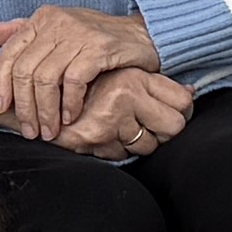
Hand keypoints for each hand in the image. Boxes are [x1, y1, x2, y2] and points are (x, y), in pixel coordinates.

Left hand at [0, 0, 159, 143]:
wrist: (143, 34)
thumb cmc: (96, 37)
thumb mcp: (56, 30)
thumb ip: (20, 32)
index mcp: (41, 19)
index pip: (8, 53)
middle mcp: (57, 23)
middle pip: (25, 70)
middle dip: (24, 106)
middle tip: (29, 130)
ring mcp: (78, 34)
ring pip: (46, 79)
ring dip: (45, 111)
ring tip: (49, 130)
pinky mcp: (99, 47)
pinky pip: (73, 81)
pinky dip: (69, 103)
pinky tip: (71, 117)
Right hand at [65, 68, 190, 158]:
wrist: (40, 99)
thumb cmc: (84, 87)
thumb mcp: (122, 75)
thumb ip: (155, 84)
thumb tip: (191, 92)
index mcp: (135, 75)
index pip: (183, 100)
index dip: (181, 111)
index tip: (171, 113)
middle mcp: (126, 93)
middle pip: (175, 126)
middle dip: (164, 132)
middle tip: (148, 127)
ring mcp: (112, 117)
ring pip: (149, 146)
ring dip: (137, 144)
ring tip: (118, 128)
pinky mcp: (97, 138)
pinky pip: (123, 156)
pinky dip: (115, 150)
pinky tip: (102, 136)